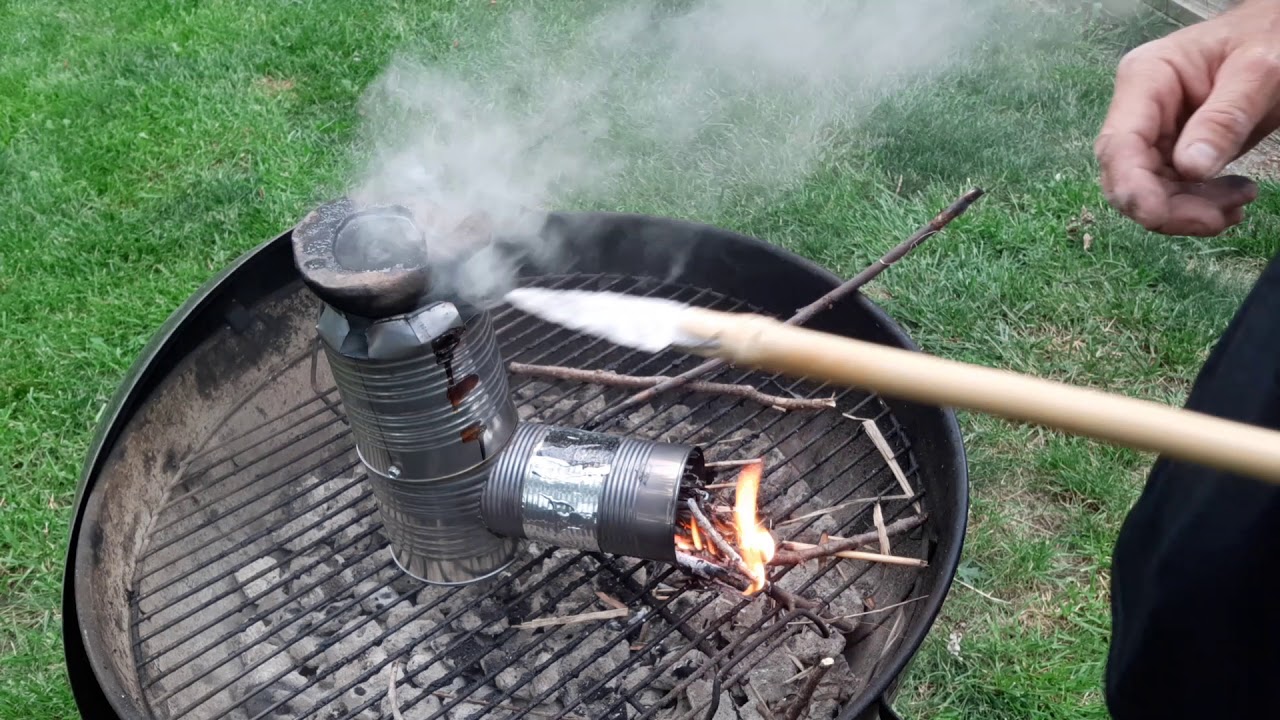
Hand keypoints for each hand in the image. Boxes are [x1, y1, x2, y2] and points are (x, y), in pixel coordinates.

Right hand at [1094, 1, 1279, 236]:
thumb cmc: (1269, 39)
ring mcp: (1153, 133)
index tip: (1157, 215)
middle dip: (1169, 207)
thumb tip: (1191, 168)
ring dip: (1190, 210)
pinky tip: (1232, 200)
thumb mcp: (1258, 72)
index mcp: (1146, 80)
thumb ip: (1224, 118)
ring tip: (1241, 200)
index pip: (1121, 143)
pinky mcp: (1171, 151)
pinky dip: (1200, 206)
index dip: (1131, 185)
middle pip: (1128, 176)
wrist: (1279, 35)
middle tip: (1220, 217)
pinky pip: (1172, 191)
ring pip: (1149, 192)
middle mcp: (1139, 110)